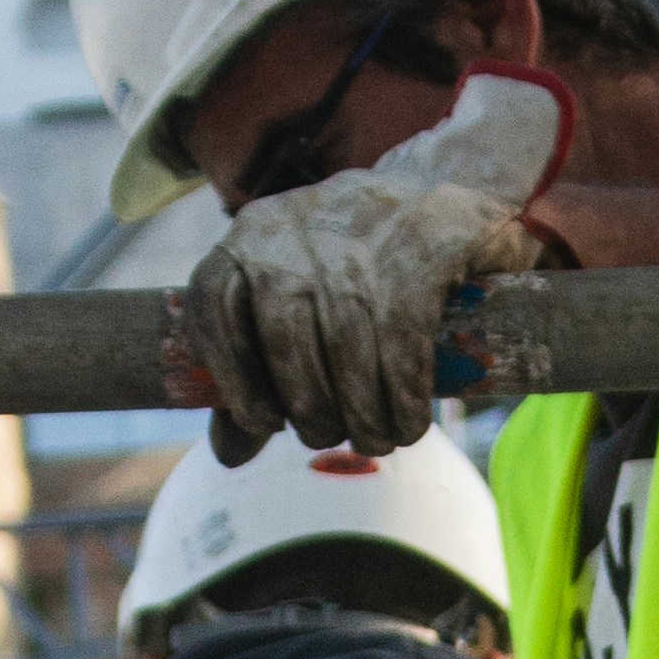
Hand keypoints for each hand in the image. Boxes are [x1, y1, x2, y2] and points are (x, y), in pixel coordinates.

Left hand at [179, 69, 570, 458]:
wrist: (445, 204)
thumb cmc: (359, 273)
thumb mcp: (300, 310)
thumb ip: (257, 375)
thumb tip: (229, 453)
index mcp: (253, 235)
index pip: (213, 303)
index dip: (232, 375)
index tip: (263, 422)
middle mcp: (296, 229)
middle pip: (284, 339)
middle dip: (310, 409)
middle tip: (331, 436)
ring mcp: (358, 235)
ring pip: (346, 349)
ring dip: (364, 415)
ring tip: (377, 438)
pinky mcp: (419, 249)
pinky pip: (401, 344)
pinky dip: (403, 398)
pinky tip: (408, 423)